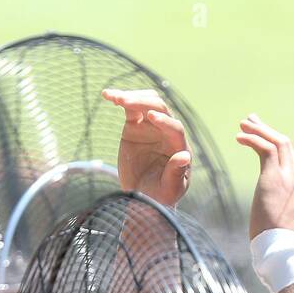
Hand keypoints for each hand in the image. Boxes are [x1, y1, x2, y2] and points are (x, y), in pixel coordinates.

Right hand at [102, 88, 190, 206]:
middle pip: (161, 108)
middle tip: (125, 102)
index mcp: (179, 147)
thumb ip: (176, 173)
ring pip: (147, 101)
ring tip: (114, 97)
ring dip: (132, 96)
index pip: (175, 128)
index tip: (151, 117)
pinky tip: (108, 95)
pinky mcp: (136, 125)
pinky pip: (130, 106)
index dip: (165, 121)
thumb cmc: (161, 196)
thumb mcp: (170, 190)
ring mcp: (152, 127)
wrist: (143, 196)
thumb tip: (185, 156)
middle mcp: (167, 133)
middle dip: (144, 102)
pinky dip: (120, 98)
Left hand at [236, 114, 293, 238]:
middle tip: (254, 122)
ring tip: (244, 124)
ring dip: (260, 130)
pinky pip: (265, 148)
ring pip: (278, 142)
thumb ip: (290, 217)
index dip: (279, 149)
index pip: (293, 162)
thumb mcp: (292, 228)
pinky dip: (253, 138)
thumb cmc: (283, 246)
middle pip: (288, 146)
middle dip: (269, 131)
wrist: (284, 250)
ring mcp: (290, 177)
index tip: (266, 142)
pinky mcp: (274, 177)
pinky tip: (240, 136)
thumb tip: (282, 220)